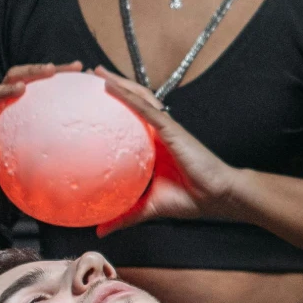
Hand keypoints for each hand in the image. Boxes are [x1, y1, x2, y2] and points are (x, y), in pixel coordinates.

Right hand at [0, 62, 81, 206]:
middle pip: (12, 77)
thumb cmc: (3, 151)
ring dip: (5, 91)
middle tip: (50, 69)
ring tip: (20, 90)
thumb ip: (47, 136)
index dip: (54, 71)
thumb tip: (84, 139)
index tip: (78, 66)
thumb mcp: (26, 141)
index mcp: (12, 103)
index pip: (34, 79)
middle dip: (31, 71)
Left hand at [92, 66, 242, 232]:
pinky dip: (127, 96)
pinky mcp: (170, 128)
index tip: (88, 101)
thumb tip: (100, 230)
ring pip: (138, 97)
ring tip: (97, 72)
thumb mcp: (147, 207)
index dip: (111, 107)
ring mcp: (164, 127)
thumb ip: (125, 215)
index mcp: (152, 145)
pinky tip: (111, 86)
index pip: (129, 119)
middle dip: (111, 86)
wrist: (216, 197)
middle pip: (132, 102)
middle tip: (86, 76)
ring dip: (118, 82)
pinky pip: (145, 108)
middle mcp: (157, 132)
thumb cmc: (189, 198)